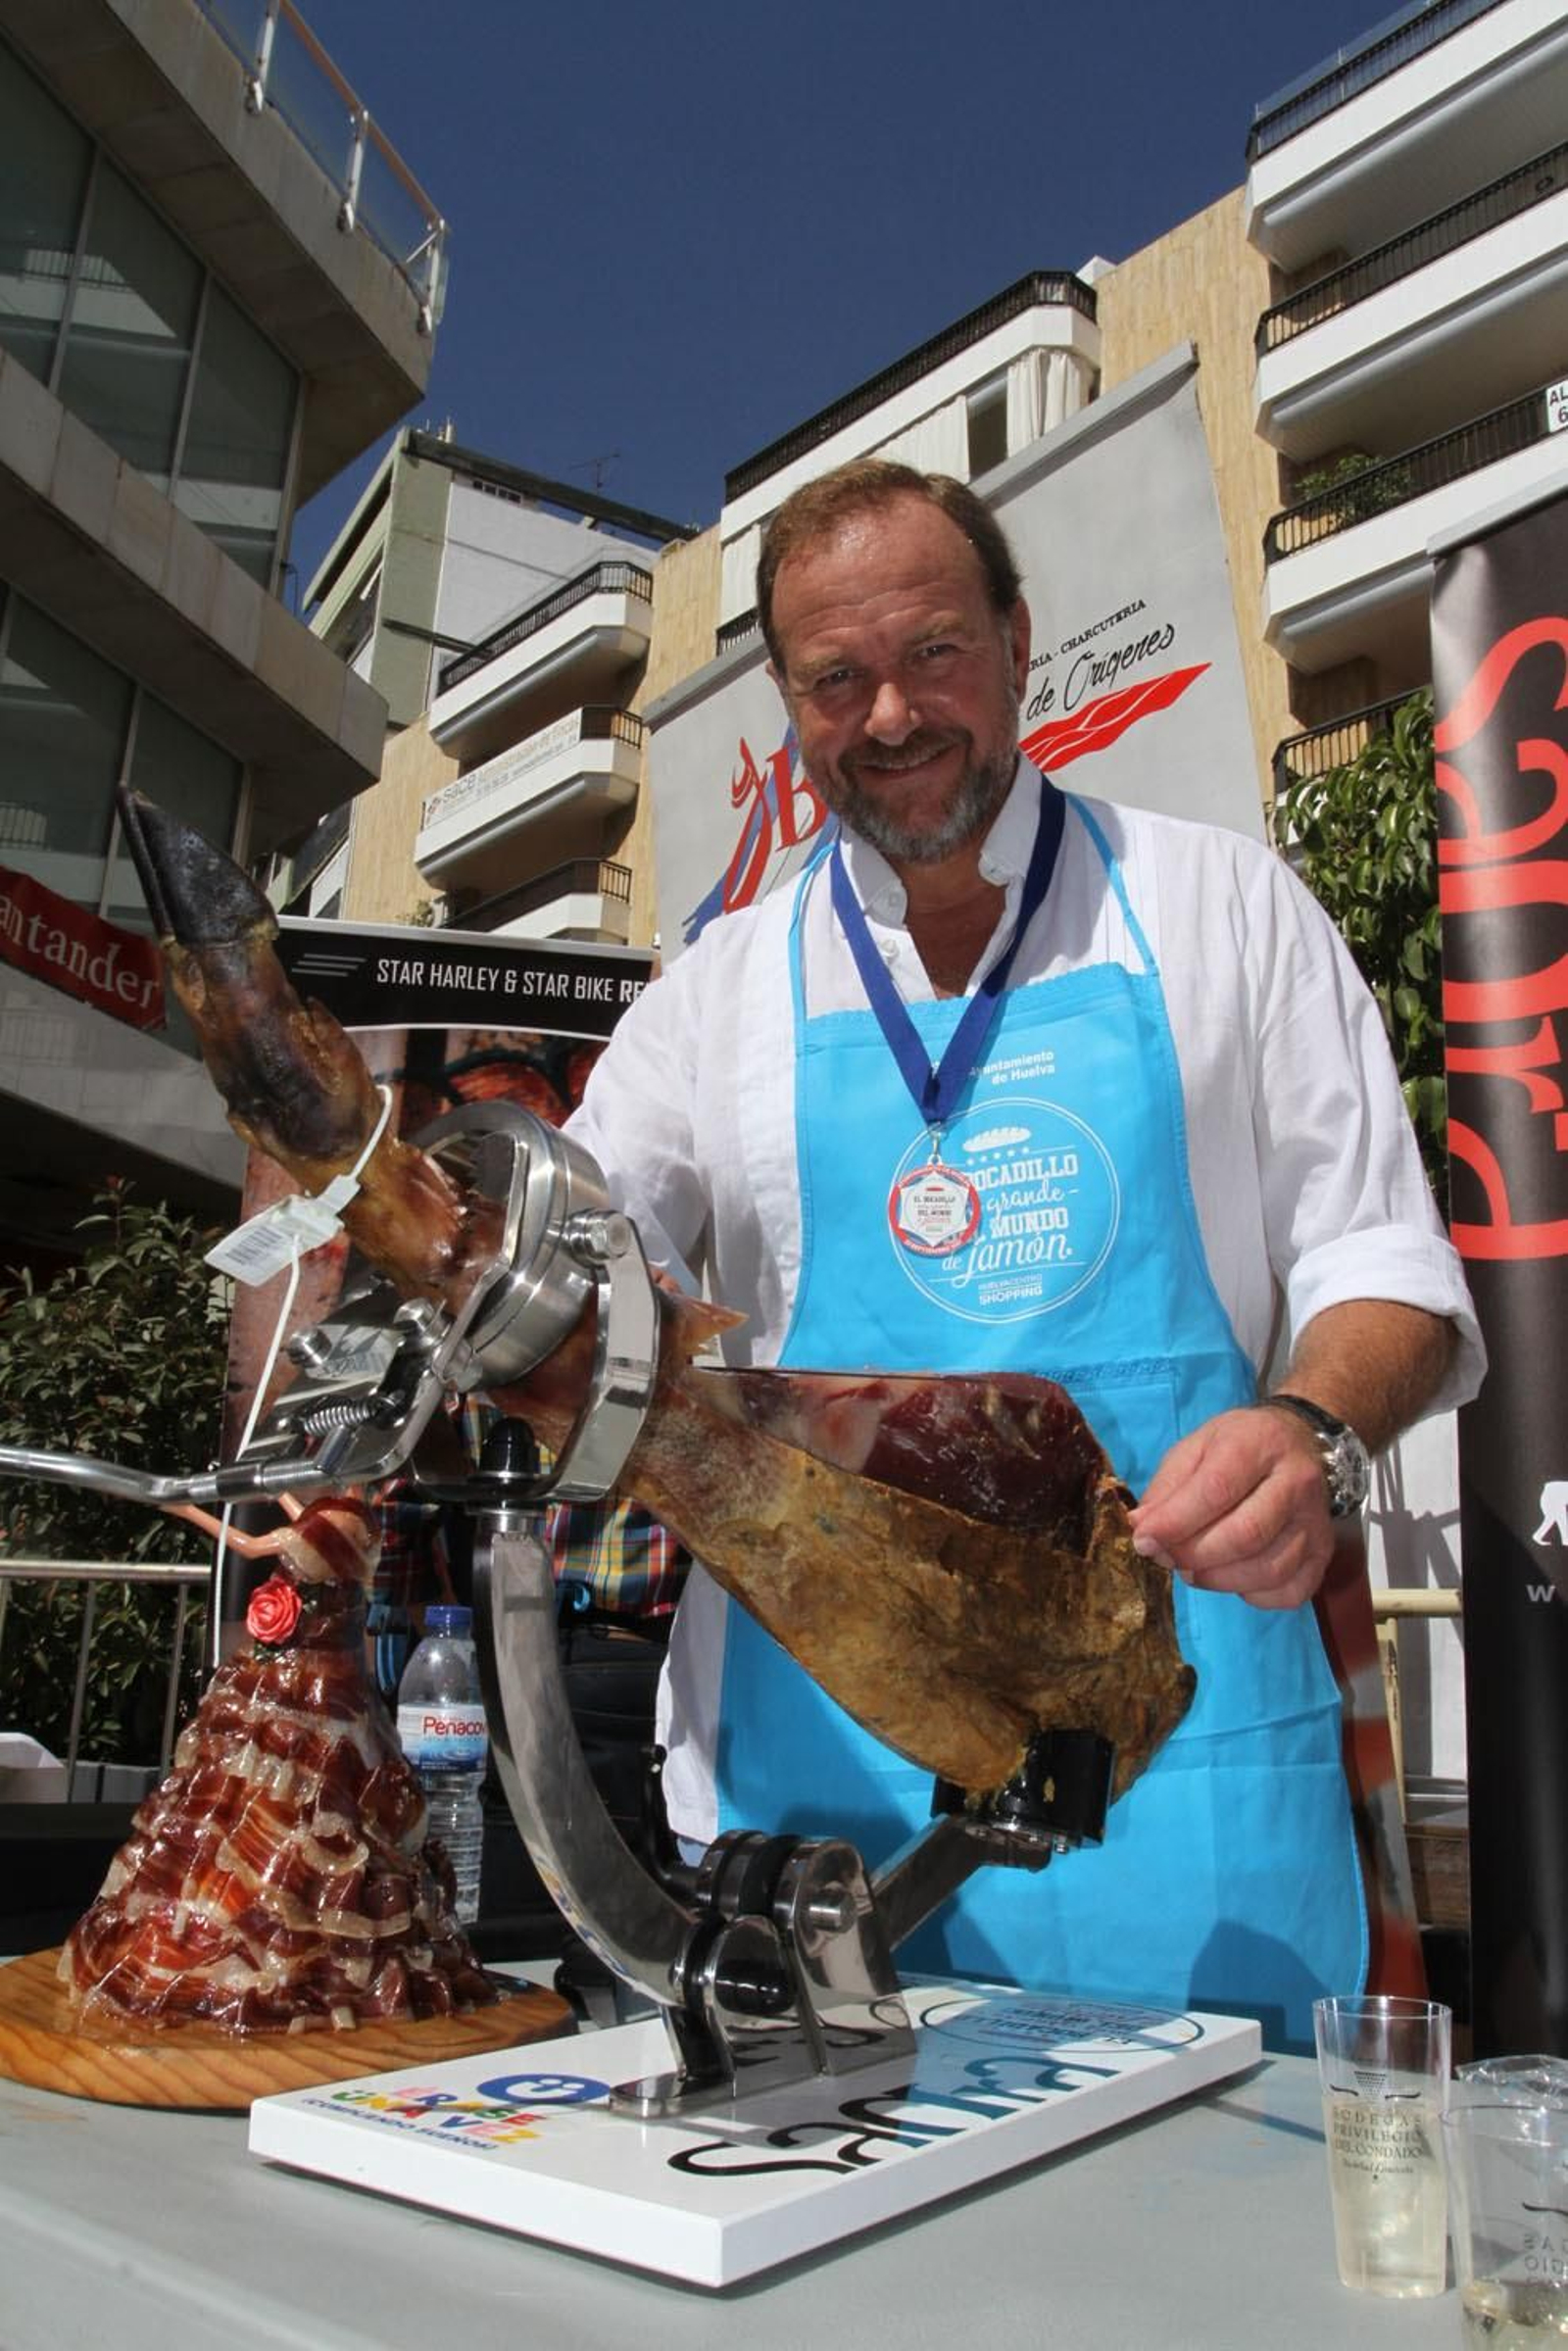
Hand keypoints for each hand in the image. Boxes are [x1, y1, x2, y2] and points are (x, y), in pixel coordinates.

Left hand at [1127, 1406, 1334, 1610]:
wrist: (1300, 1443)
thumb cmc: (1239, 1446)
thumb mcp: (1196, 1448)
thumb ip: (1167, 1488)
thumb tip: (1142, 1529)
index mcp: (1258, 1444)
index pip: (1217, 1490)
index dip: (1175, 1523)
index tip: (1144, 1540)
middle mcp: (1296, 1482)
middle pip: (1246, 1534)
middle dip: (1194, 1555)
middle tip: (1168, 1558)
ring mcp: (1316, 1521)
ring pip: (1269, 1569)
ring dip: (1219, 1579)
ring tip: (1193, 1569)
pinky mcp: (1324, 1554)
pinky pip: (1290, 1592)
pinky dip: (1253, 1595)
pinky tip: (1233, 1577)